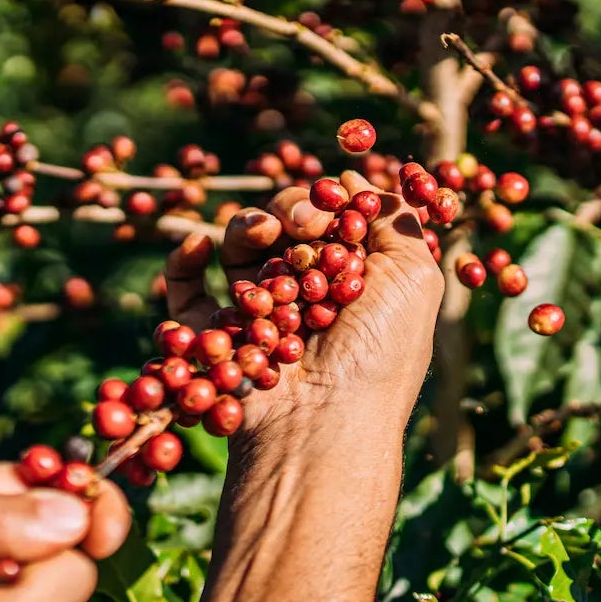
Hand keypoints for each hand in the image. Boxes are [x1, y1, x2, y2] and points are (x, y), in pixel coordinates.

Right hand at [163, 168, 445, 437]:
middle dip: (291, 210)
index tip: (335, 208)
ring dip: (246, 226)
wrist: (324, 423)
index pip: (329, 218)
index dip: (327, 201)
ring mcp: (256, 314)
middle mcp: (303, 294)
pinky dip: (185, 260)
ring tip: (259, 233)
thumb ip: (392, 217)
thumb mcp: (415, 275)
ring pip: (238, 245)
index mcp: (350, 280)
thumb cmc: (379, 352)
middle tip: (304, 227)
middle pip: (283, 223)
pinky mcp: (215, 335)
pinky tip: (199, 246)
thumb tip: (355, 178)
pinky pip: (186, 289)